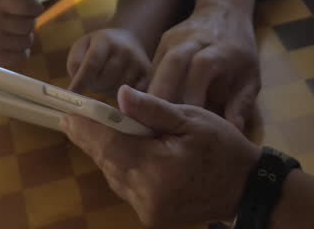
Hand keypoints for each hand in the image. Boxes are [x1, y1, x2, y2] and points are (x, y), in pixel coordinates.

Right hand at [0, 0, 41, 68]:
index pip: (26, 6)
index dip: (36, 8)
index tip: (36, 9)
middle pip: (28, 26)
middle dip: (30, 22)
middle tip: (24, 20)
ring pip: (27, 42)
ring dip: (27, 36)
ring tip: (18, 32)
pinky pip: (22, 57)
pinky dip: (23, 52)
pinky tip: (16, 45)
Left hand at [63, 85, 259, 226]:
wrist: (247, 187)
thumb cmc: (223, 147)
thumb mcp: (192, 119)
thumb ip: (153, 110)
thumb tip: (121, 96)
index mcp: (157, 168)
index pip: (111, 145)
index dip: (86, 129)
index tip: (66, 114)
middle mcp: (147, 195)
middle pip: (108, 162)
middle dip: (92, 139)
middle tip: (73, 119)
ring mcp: (148, 210)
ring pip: (115, 176)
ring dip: (108, 153)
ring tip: (98, 131)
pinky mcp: (152, 216)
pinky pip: (127, 188)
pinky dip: (123, 168)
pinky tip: (125, 152)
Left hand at [67, 27, 151, 94]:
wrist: (128, 40)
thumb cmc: (97, 47)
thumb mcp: (81, 47)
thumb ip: (75, 63)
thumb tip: (78, 87)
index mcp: (105, 40)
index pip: (92, 63)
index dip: (81, 82)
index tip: (72, 96)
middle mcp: (125, 50)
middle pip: (104, 79)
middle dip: (94, 84)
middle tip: (93, 79)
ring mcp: (139, 62)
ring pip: (118, 90)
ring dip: (108, 91)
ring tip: (107, 81)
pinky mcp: (149, 75)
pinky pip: (133, 95)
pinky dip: (124, 98)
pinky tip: (121, 90)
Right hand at [149, 5, 260, 131]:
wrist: (224, 12)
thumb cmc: (240, 51)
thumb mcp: (250, 76)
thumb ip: (242, 103)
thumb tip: (234, 129)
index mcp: (220, 49)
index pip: (202, 68)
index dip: (193, 93)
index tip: (188, 121)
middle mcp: (195, 40)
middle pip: (174, 63)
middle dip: (163, 94)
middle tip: (155, 124)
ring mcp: (175, 38)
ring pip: (159, 65)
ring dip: (151, 93)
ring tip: (147, 121)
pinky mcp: (162, 42)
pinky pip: (153, 67)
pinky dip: (149, 88)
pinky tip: (147, 109)